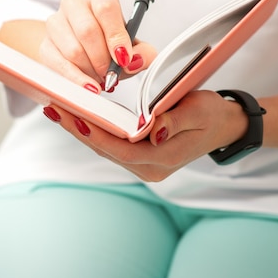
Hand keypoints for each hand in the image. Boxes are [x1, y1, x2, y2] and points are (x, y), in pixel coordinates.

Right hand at [39, 0, 156, 91]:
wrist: (82, 51)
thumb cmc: (108, 45)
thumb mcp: (131, 46)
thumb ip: (142, 53)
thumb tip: (136, 61)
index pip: (106, 8)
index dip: (116, 36)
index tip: (124, 58)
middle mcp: (74, 4)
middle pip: (87, 30)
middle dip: (103, 59)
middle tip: (111, 74)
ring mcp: (55, 23)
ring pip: (73, 50)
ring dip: (91, 70)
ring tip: (100, 78)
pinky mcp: (45, 45)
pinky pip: (59, 65)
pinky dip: (76, 79)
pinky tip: (88, 86)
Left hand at [43, 90, 248, 180]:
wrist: (223, 126)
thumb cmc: (211, 114)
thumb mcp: (200, 111)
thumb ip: (175, 120)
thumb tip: (152, 130)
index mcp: (165, 158)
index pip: (123, 150)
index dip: (97, 135)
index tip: (75, 117)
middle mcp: (150, 168)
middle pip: (107, 150)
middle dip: (79, 129)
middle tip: (53, 108)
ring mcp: (144, 166)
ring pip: (106, 149)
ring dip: (82, 130)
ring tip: (58, 109)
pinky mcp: (139, 158)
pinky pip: (111, 146)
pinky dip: (94, 131)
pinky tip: (78, 116)